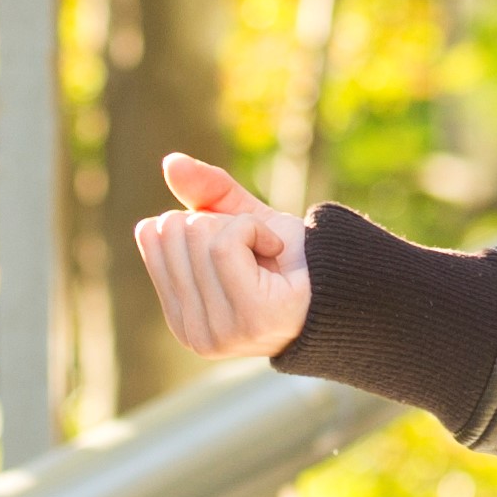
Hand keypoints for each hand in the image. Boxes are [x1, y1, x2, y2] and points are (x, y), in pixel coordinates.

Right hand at [130, 154, 311, 360]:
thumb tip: (170, 163)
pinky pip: (226, 243)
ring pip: (199, 234)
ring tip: (269, 256)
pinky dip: (256, 230)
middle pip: (174, 231)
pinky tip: (276, 251)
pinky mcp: (247, 319)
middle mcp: (191, 333)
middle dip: (219, 224)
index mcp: (179, 316)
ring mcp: (217, 332)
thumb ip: (206, 195)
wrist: (345, 282)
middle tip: (256, 252)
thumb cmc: (292, 258)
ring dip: (244, 227)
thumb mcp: (242, 220)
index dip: (197, 222)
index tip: (235, 247)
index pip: (151, 234)